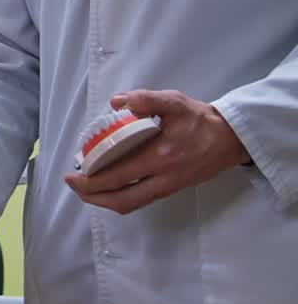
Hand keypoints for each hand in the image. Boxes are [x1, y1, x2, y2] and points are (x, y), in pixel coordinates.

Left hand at [65, 90, 249, 214]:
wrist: (231, 138)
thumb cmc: (199, 119)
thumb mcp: (173, 101)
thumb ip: (145, 99)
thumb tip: (116, 102)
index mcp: (160, 156)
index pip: (119, 175)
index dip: (92, 180)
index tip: (72, 174)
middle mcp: (163, 177)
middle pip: (121, 198)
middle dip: (92, 194)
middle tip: (71, 183)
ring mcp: (169, 186)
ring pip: (131, 204)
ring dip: (104, 200)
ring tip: (85, 189)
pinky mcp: (172, 188)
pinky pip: (141, 200)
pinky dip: (119, 197)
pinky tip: (107, 187)